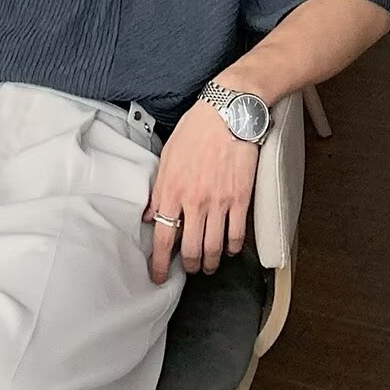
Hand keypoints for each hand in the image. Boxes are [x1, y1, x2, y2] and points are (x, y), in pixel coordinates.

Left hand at [143, 100, 258, 283]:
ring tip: (210, 265)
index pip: (163, 237)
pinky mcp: (241, 199)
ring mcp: (219, 202)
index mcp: (172, 190)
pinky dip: (234, 248)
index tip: (158, 276)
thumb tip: (148, 215)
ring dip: (211, 262)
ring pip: (215, 248)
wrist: (228, 113)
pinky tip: (231, 248)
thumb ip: (158, 190)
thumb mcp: (167, 156)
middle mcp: (194, 201)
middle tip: (190, 270)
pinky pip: (237, 235)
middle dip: (190, 266)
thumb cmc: (195, 130)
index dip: (160, 263)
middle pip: (191, 249)